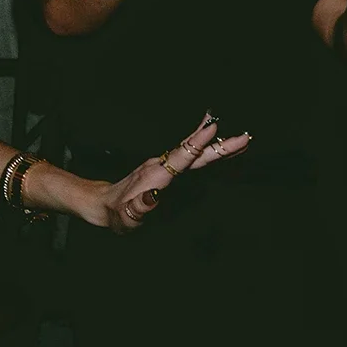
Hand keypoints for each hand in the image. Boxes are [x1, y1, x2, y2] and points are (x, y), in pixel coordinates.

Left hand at [89, 111, 249, 231]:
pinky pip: (189, 155)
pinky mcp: (166, 168)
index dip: (197, 143)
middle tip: (243, 137)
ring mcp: (164, 165)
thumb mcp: (126, 217)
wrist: (103, 204)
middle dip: (219, 145)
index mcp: (156, 176)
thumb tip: (152, 198)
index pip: (181, 157)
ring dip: (217, 145)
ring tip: (239, 138)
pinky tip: (214, 140)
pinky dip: (204, 146)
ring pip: (194, 152)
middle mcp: (162, 166)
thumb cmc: (117, 214)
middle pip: (194, 152)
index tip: (212, 129)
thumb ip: (139, 208)